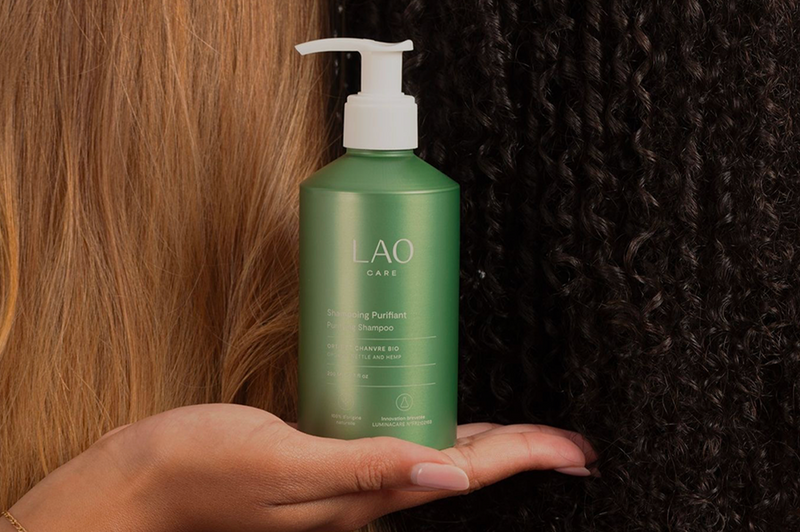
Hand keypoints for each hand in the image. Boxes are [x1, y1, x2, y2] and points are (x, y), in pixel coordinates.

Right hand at [7, 404, 596, 531]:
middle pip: (454, 463)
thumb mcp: (285, 467)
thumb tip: (448, 471)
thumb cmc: (203, 471)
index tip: (571, 449)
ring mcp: (341, 472)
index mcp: (363, 497)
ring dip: (473, 435)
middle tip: (556, 434)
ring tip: (512, 421)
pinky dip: (417, 413)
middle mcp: (362, 490)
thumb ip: (363, 467)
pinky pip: (385, 431)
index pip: (462, 473)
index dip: (522, 456)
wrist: (142, 477)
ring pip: (424, 448)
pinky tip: (419, 394)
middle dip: (512, 449)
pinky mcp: (318, 447)